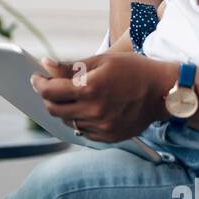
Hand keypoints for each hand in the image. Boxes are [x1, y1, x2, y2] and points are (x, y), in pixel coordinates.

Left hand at [29, 51, 167, 141]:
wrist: (163, 92)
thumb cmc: (133, 70)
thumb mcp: (101, 61)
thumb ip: (70, 67)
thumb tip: (45, 65)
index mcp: (90, 88)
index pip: (50, 91)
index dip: (38, 84)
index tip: (36, 78)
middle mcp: (94, 110)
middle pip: (53, 109)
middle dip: (47, 97)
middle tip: (50, 87)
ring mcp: (101, 126)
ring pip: (68, 121)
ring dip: (64, 109)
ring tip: (73, 96)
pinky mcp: (109, 137)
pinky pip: (83, 131)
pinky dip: (80, 120)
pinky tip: (88, 108)